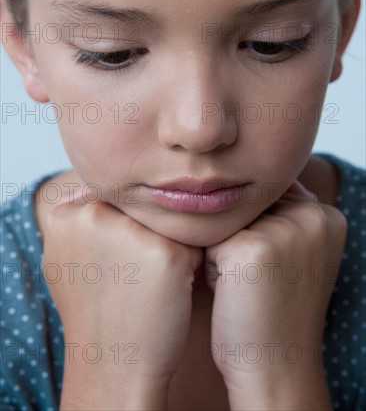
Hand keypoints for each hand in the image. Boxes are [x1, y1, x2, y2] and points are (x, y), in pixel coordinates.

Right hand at [41, 189, 202, 407]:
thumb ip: (82, 218)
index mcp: (66, 213)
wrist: (114, 365)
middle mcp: (94, 213)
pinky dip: (188, 265)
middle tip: (136, 273)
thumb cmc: (95, 310)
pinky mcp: (166, 253)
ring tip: (150, 281)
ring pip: (167, 221)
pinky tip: (170, 290)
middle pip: (141, 207)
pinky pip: (190, 242)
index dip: (123, 227)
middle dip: (145, 232)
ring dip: (168, 245)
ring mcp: (130, 231)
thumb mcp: (69, 258)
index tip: (118, 260)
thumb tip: (100, 191)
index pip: (113, 198)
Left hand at [204, 180, 346, 407]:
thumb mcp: (295, 255)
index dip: (258, 232)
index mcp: (328, 216)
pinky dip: (211, 267)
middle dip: (241, 238)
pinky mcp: (252, 247)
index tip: (267, 269)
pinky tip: (230, 291)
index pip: (271, 198)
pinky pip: (210, 241)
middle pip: (248, 206)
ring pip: (227, 221)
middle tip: (255, 280)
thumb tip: (247, 186)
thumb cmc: (276, 310)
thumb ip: (283, 217)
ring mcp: (284, 229)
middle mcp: (312, 215)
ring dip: (224, 250)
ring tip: (243, 284)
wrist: (274, 366)